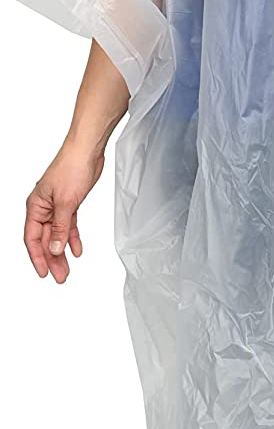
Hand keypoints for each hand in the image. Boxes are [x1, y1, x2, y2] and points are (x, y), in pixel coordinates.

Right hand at [24, 140, 104, 282]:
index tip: (44, 273)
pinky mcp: (69, 203)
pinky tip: (76, 250)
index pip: (32, 238)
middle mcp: (43, 207)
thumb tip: (54, 247)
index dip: (37, 257)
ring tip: (67, 269)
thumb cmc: (71, 168)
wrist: (87, 150)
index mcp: (35, 206)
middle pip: (45, 239)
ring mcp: (56, 206)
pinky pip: (68, 225)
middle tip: (60, 277)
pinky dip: (72, 237)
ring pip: (57, 234)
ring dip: (62, 251)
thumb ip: (60, 228)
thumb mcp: (65, 203)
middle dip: (52, 259)